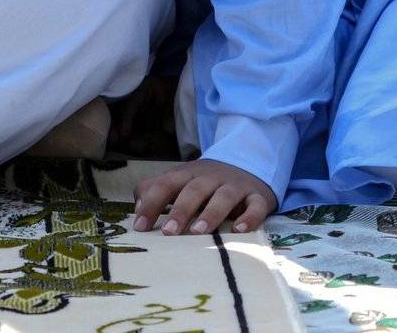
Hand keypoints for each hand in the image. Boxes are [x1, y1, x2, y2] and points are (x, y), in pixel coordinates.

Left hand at [132, 158, 276, 235]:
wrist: (248, 164)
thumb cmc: (206, 183)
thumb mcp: (180, 181)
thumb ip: (155, 191)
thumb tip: (138, 208)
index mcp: (188, 174)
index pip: (166, 185)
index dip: (152, 204)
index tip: (140, 226)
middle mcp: (211, 177)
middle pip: (194, 190)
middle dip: (180, 210)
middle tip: (169, 233)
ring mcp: (235, 186)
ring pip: (224, 197)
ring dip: (211, 213)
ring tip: (199, 232)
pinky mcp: (258, 197)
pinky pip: (256, 206)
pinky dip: (250, 217)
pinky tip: (240, 230)